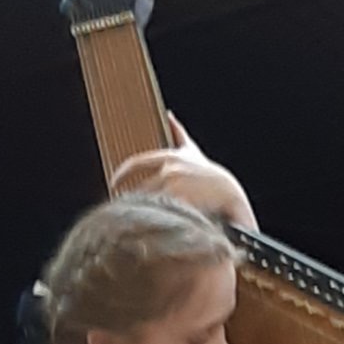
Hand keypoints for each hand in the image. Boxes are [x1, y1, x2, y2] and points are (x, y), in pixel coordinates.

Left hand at [109, 114, 258, 228]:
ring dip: (141, 213)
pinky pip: (160, 213)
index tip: (113, 184)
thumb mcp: (192, 149)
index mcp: (170, 156)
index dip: (121, 174)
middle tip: (122, 212)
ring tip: (136, 225)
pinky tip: (150, 229)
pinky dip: (154, 220)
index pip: (136, 163)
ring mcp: (175, 186)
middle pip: (141, 189)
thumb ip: (178, 132)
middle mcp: (170, 168)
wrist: (230, 194)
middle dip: (131, 201)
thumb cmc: (210, 174)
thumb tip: (169, 114)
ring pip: (149, 203)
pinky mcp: (180, 201)